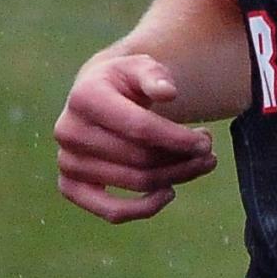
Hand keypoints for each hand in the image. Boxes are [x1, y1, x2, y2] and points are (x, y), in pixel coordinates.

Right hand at [54, 54, 218, 223]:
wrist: (97, 97)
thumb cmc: (125, 81)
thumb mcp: (140, 66)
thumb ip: (155, 75)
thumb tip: (168, 92)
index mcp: (85, 97)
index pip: (139, 127)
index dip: (176, 138)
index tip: (205, 142)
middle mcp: (69, 131)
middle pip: (140, 158)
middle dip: (182, 158)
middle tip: (208, 152)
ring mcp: (68, 162)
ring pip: (134, 182)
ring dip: (174, 177)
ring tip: (200, 164)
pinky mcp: (70, 187)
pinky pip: (110, 211)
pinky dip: (144, 208)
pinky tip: (169, 192)